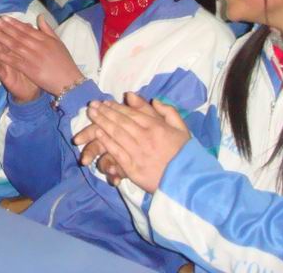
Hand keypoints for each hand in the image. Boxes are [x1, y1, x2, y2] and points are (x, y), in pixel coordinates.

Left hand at [0, 14, 82, 96]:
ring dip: (1, 38)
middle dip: (4, 27)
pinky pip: (14, 61)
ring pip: (14, 46)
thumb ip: (48, 29)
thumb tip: (39, 16)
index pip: (26, 29)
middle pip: (17, 35)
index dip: (13, 23)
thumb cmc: (65, 62)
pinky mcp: (29, 69)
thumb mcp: (58, 42)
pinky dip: (3, 56)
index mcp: (44, 39)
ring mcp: (32, 57)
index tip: (3, 17)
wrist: (69, 80)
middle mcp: (37, 46)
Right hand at [0, 25, 39, 102]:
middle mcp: (9, 58)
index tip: (5, 17)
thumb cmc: (31, 72)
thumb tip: (29, 26)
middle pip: (3, 43)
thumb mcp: (32, 56)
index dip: (9, 28)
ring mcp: (6, 67)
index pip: (12, 38)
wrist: (31, 92)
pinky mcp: (5, 78)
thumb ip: (29, 41)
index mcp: (17, 52)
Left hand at [73, 93, 189, 193]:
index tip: (105, 102)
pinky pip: (117, 152)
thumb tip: (154, 99)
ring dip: (102, 122)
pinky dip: (106, 141)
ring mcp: (138, 153)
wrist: (190, 183)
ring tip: (91, 114)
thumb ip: (168, 112)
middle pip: (121, 121)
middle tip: (92, 105)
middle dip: (105, 111)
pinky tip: (97, 132)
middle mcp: (146, 138)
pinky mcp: (133, 169)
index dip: (117, 107)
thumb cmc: (187, 155)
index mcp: (158, 127)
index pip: (133, 114)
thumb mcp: (182, 129)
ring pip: (116, 134)